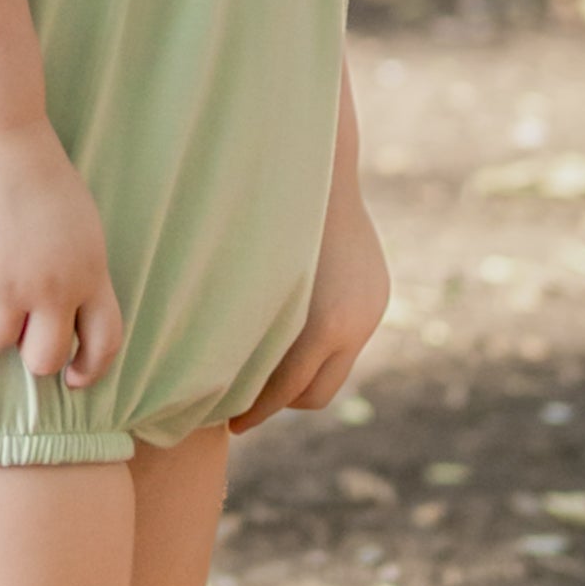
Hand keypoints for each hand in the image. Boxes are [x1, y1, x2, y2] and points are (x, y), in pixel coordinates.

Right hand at [0, 124, 125, 389]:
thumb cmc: (33, 167)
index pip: (104, 340)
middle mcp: (52, 288)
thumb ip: (73, 268)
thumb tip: (58, 312)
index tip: (74, 377)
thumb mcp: (77, 221)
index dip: (90, 366)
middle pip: (43, 359)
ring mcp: (7, 287)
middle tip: (16, 328)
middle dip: (28, 352)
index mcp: (88, 271)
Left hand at [229, 178, 388, 433]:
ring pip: (334, 368)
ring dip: (303, 375)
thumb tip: (205, 377)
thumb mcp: (243, 278)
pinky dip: (321, 345)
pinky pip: (348, 339)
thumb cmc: (259, 215)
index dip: (256, 411)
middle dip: (281, 403)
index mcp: (322, 323)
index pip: (287, 393)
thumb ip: (237, 328)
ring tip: (264, 368)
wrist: (316, 163)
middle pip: (317, 393)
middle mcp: (355, 321)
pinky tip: (291, 332)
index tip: (229, 422)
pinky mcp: (379, 294)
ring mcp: (371, 308)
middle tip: (244, 404)